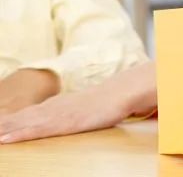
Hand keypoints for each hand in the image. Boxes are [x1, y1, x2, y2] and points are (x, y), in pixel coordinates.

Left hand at [0, 62, 155, 143]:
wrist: (120, 93)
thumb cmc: (103, 103)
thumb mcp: (79, 109)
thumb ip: (65, 113)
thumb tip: (59, 121)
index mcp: (53, 106)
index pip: (22, 115)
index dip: (4, 123)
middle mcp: (50, 108)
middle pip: (16, 119)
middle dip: (0, 125)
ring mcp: (56, 115)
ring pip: (21, 124)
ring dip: (3, 130)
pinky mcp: (64, 122)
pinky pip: (36, 131)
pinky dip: (18, 134)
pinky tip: (5, 140)